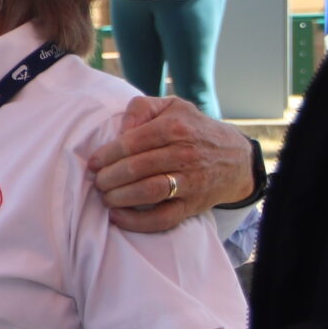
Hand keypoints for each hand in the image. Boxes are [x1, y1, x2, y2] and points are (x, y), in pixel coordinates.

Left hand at [87, 95, 255, 230]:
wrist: (235, 158)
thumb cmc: (193, 129)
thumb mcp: (172, 106)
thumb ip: (141, 108)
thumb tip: (120, 129)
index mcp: (175, 126)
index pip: (131, 142)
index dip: (106, 155)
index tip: (92, 163)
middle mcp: (184, 153)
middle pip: (136, 168)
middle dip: (109, 177)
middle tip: (97, 181)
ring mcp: (190, 181)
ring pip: (148, 192)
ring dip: (119, 197)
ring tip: (105, 197)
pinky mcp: (192, 205)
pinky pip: (163, 218)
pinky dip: (137, 221)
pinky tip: (118, 216)